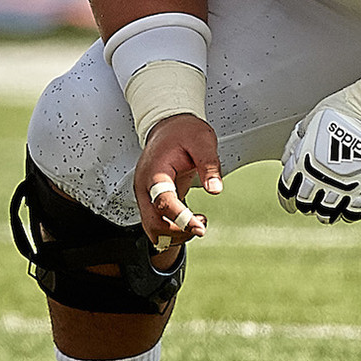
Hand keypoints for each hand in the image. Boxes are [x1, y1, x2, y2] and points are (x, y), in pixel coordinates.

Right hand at [134, 112, 218, 250]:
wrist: (169, 126)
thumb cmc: (182, 132)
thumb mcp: (202, 141)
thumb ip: (209, 165)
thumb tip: (215, 189)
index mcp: (155, 171)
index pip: (162, 202)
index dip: (181, 218)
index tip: (199, 227)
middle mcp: (145, 186)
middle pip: (154, 223)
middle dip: (178, 231)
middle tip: (201, 226)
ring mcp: (147, 195)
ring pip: (153, 229)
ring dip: (175, 234)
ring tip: (198, 222)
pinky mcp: (152, 200)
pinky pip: (157, 224)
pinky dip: (173, 229)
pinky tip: (191, 220)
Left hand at [278, 99, 360, 222]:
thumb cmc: (346, 108)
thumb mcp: (312, 120)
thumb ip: (297, 142)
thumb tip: (287, 158)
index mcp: (303, 162)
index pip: (286, 191)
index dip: (286, 199)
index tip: (288, 203)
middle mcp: (320, 178)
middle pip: (305, 204)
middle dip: (304, 205)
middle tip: (308, 203)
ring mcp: (343, 187)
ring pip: (327, 213)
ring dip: (324, 212)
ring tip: (327, 209)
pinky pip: (352, 213)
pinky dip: (347, 213)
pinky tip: (348, 207)